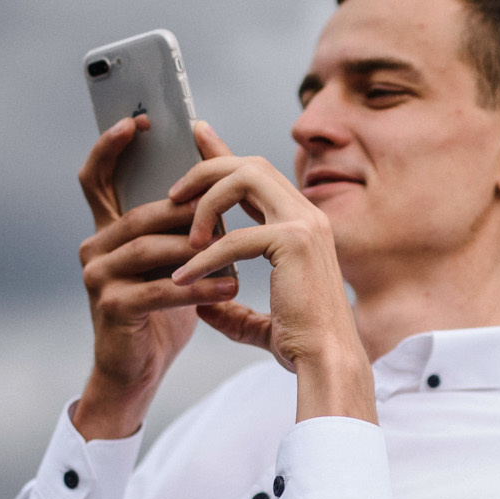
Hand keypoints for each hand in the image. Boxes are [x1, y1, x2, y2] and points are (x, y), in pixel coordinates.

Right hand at [73, 116, 241, 438]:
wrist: (138, 372)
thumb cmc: (161, 313)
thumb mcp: (173, 260)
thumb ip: (181, 222)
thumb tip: (215, 175)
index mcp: (106, 230)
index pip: (97, 177)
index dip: (111, 144)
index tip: (138, 120)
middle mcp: (94, 247)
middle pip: (143, 212)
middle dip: (190, 212)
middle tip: (232, 211)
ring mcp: (97, 276)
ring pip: (152, 247)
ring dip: (200, 249)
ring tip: (240, 251)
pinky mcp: (111, 306)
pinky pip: (161, 287)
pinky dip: (199, 285)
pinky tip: (230, 286)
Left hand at [169, 126, 376, 424]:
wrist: (327, 364)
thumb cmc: (302, 346)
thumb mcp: (259, 323)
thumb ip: (231, 310)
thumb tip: (201, 306)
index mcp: (302, 225)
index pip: (258, 176)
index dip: (223, 154)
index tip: (196, 134)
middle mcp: (307, 216)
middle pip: (249, 165)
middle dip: (206, 170)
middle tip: (172, 194)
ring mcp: (305, 224)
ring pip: (243, 180)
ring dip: (204, 203)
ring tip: (183, 239)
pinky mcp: (294, 243)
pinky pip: (235, 237)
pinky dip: (203, 257)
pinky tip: (183, 278)